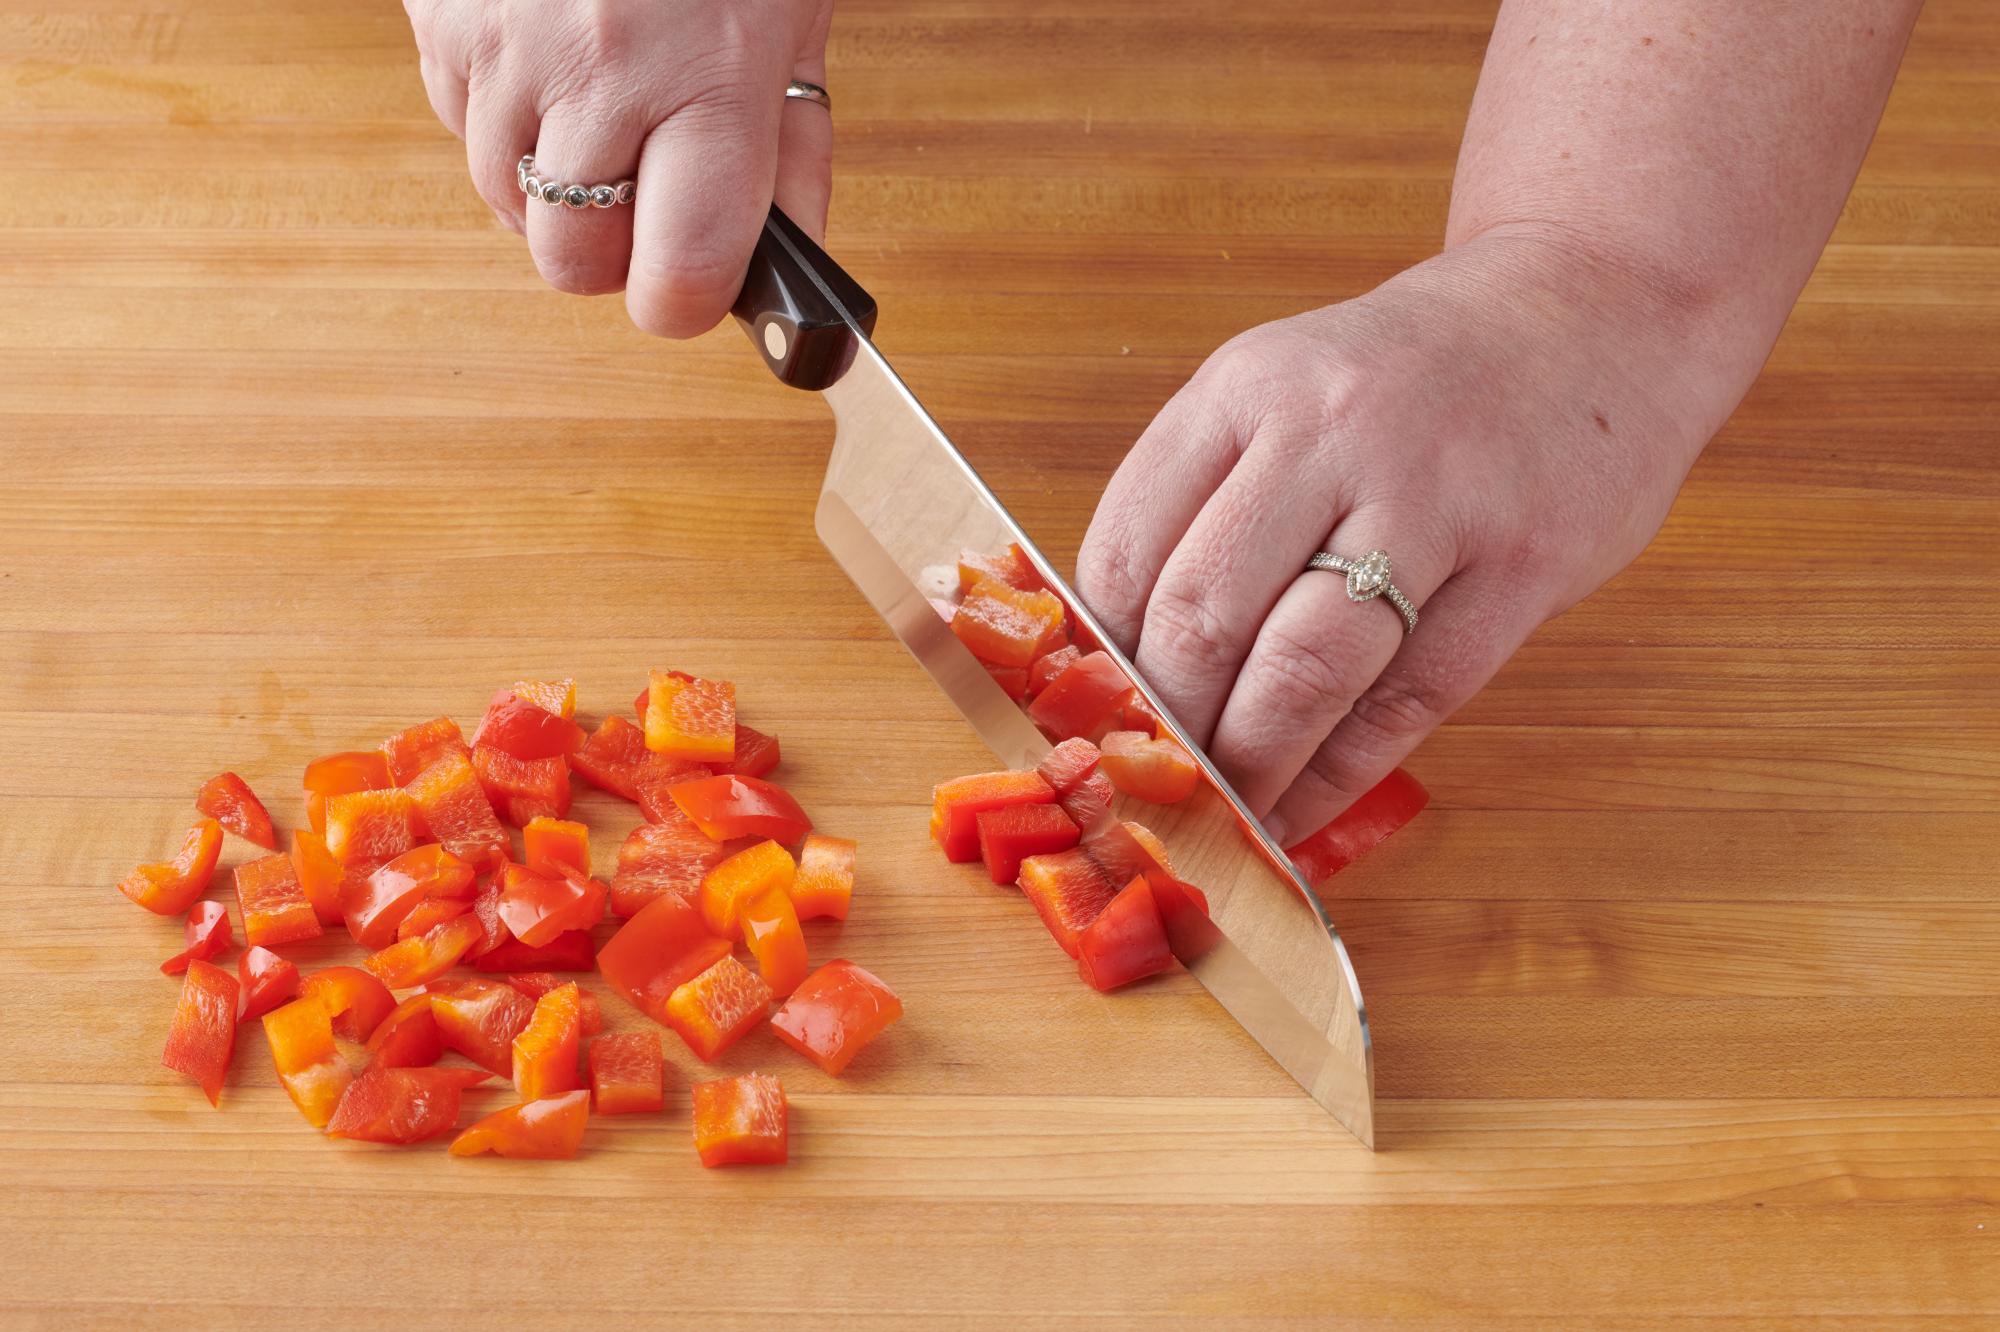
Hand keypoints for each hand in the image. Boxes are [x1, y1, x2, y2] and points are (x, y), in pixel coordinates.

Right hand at [405, 0, 833, 335]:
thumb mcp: (790, 23)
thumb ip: (794, 154)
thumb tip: (787, 268)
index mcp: (711, 78)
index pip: (678, 271)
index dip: (679, 304)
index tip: (687, 292)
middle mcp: (603, 70)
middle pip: (572, 262)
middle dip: (606, 256)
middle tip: (642, 198)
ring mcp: (508, 46)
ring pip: (505, 204)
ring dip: (551, 186)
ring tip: (600, 106)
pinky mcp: (442, 20)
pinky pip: (461, 128)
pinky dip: (504, 122)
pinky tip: (549, 61)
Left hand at [1075, 231, 1716, 845]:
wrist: (1596, 308)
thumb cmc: (1417, 376)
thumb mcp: (1287, 389)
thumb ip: (1208, 498)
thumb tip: (1118, 652)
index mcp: (1247, 387)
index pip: (1127, 547)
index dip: (1097, 658)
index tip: (1091, 718)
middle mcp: (1330, 434)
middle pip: (1203, 617)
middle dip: (1165, 726)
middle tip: (1152, 783)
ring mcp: (1432, 501)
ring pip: (1301, 670)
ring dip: (1248, 766)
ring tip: (1223, 814)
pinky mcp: (1518, 569)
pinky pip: (1406, 700)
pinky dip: (1339, 772)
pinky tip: (1302, 808)